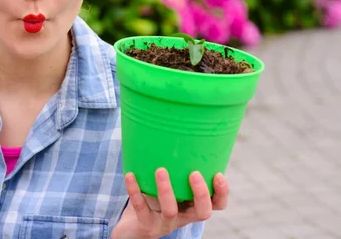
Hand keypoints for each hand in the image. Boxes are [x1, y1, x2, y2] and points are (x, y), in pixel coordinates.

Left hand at [111, 168, 228, 238]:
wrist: (132, 226)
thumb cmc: (151, 196)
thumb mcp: (167, 181)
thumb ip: (173, 163)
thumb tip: (170, 125)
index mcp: (192, 205)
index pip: (216, 204)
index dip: (221, 192)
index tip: (218, 174)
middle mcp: (183, 217)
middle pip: (202, 212)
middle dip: (200, 193)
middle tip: (194, 173)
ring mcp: (165, 224)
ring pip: (171, 210)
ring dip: (166, 189)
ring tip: (160, 170)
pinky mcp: (147, 226)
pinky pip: (142, 209)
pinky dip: (135, 191)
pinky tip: (130, 175)